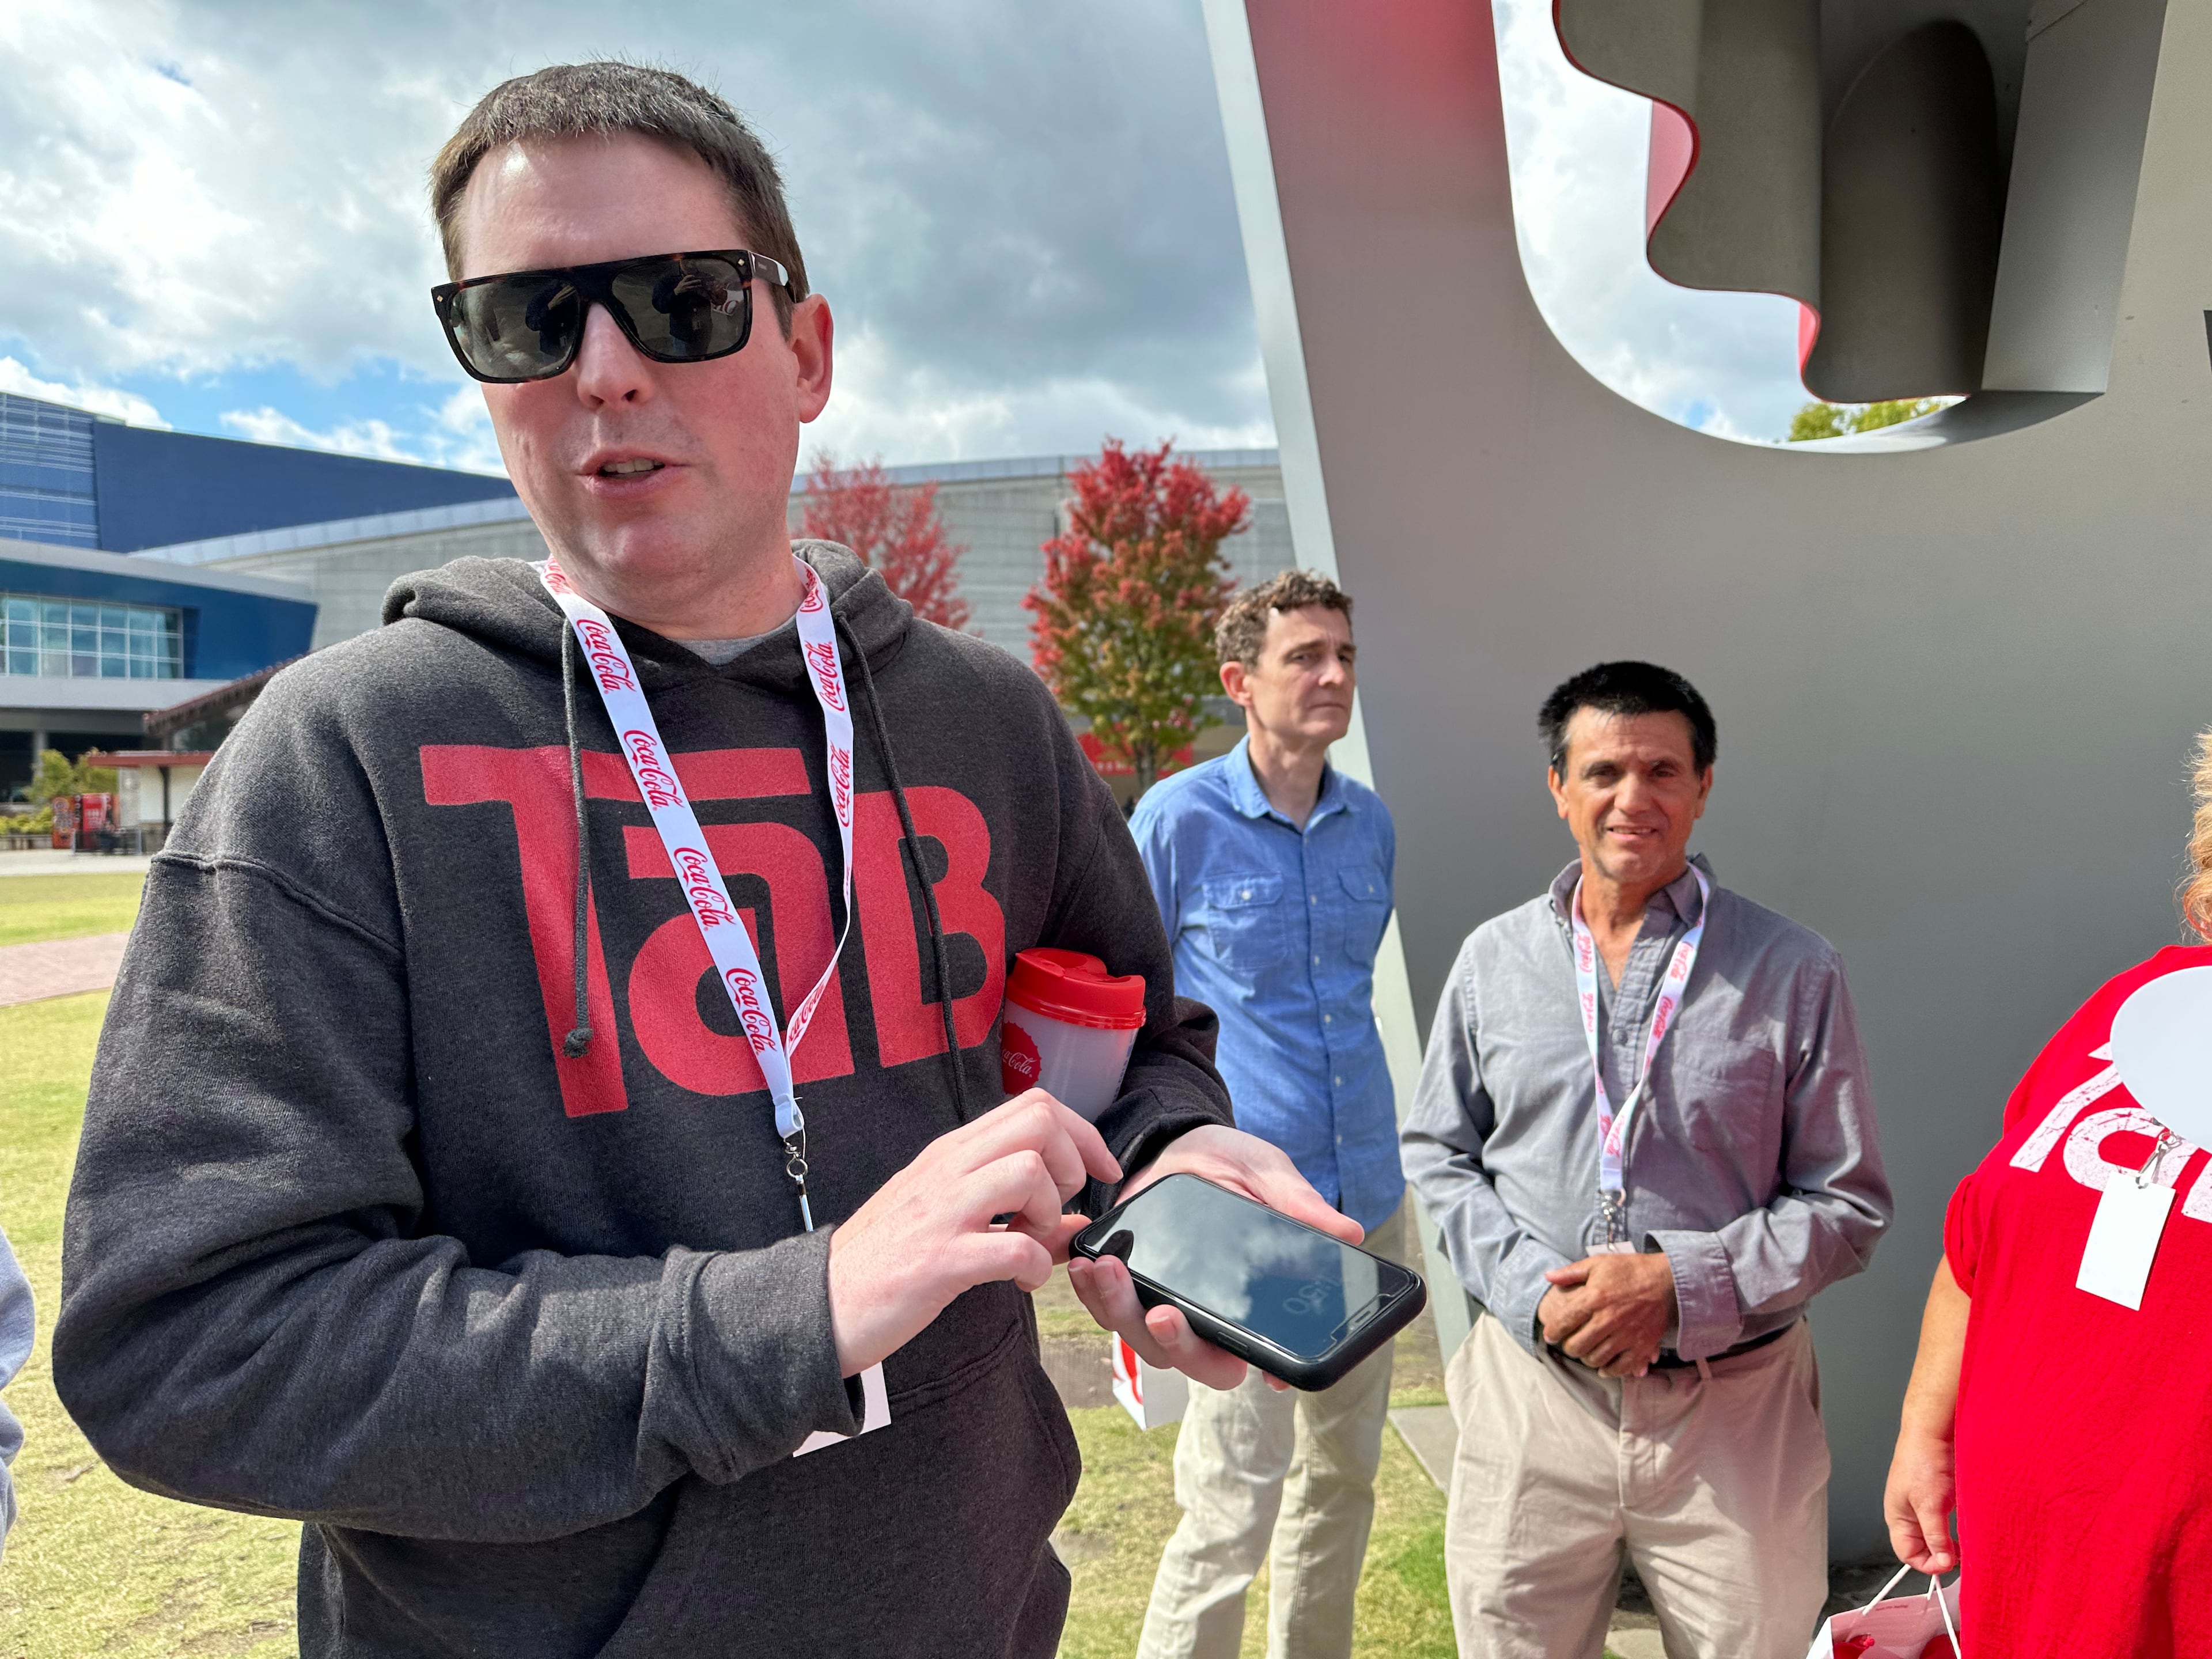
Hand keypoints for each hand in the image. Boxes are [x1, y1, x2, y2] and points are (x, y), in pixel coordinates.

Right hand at [827, 1091, 1118, 1375]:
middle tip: (1056, 1209)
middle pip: (1039, 1121)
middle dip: (1072, 1163)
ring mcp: (943, 1212)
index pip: (1034, 1105)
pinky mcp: (939, 1261)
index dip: (1083, 1134)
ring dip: (1050, 1211)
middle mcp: (949, 1169)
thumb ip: (1014, 1212)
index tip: (1100, 1173)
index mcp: (952, 1152)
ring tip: (1033, 1241)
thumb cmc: (887, 1260)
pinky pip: (1013, 1246)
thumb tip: (1079, 1222)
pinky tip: (1020, 1280)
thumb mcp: (950, 1219)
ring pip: (1028, 1171)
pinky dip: (1033, 1265)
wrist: (821, 1303)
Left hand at [1066, 1124, 1362, 1392]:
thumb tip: (1348, 1232)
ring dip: (1122, 1313)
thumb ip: (1298, 1202)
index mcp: (1252, 1302)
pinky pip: (1107, 1308)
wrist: (1181, 1144)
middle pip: (1197, 1361)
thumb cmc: (1234, 1167)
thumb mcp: (1268, 1175)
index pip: (1263, 1354)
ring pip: (1144, 1341)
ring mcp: (1165, 1304)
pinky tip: (1086, 1264)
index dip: (1266, 1371)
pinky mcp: (1127, 1286)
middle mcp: (1208, 1316)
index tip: (1263, 1373)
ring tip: (1108, 1271)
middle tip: (1163, 1313)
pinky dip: (1092, 1292)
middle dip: (1178, 1345)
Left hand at [1536, 1252, 1676, 1376]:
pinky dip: (1608, 1370)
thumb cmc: (1631, 1270)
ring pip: (1596, 1359)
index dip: (1553, 1331)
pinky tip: (1602, 1366)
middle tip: (1569, 1343)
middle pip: (1577, 1345)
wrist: (1668, 1281)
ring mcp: (1626, 1335)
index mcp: (1595, 1297)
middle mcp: (1609, 1319)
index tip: (1550, 1335)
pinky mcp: (1642, 1346)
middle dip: (1568, 1347)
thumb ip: (1571, 1272)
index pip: (1565, 1321)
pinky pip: (1620, 1368)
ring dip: (1586, 1358)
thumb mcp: (1599, 1263)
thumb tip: (1548, 1277)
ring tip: (1585, 1351)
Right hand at [1884, 1427, 1957, 1573]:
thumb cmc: (1922, 1461)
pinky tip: (1969, 1525)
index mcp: (1898, 1518)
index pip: (1908, 1555)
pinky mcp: (1940, 1498)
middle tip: (1964, 1555)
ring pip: (1938, 1536)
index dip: (1928, 1564)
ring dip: (1952, 1542)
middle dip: (1942, 1555)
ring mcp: (1925, 1506)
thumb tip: (1943, 1563)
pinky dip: (1958, 1529)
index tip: (1950, 1564)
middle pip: (1923, 1548)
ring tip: (1968, 1541)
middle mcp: (1910, 1515)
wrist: (1933, 1431)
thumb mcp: (1929, 1505)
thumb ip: (1935, 1536)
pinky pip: (1948, 1522)